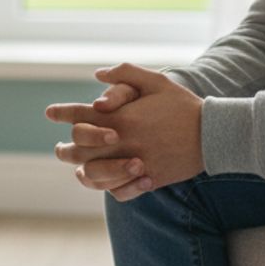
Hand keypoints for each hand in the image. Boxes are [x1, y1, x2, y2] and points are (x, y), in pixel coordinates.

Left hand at [46, 63, 204, 201]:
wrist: (213, 134)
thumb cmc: (183, 105)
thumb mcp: (156, 81)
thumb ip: (125, 74)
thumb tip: (98, 74)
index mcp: (122, 117)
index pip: (81, 115)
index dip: (62, 113)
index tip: (50, 112)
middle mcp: (123, 142)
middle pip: (79, 150)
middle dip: (64, 149)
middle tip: (59, 149)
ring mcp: (134, 164)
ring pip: (94, 174)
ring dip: (81, 171)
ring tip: (76, 168)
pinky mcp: (147, 181)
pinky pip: (118, 191)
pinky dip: (108, 188)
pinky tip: (105, 182)